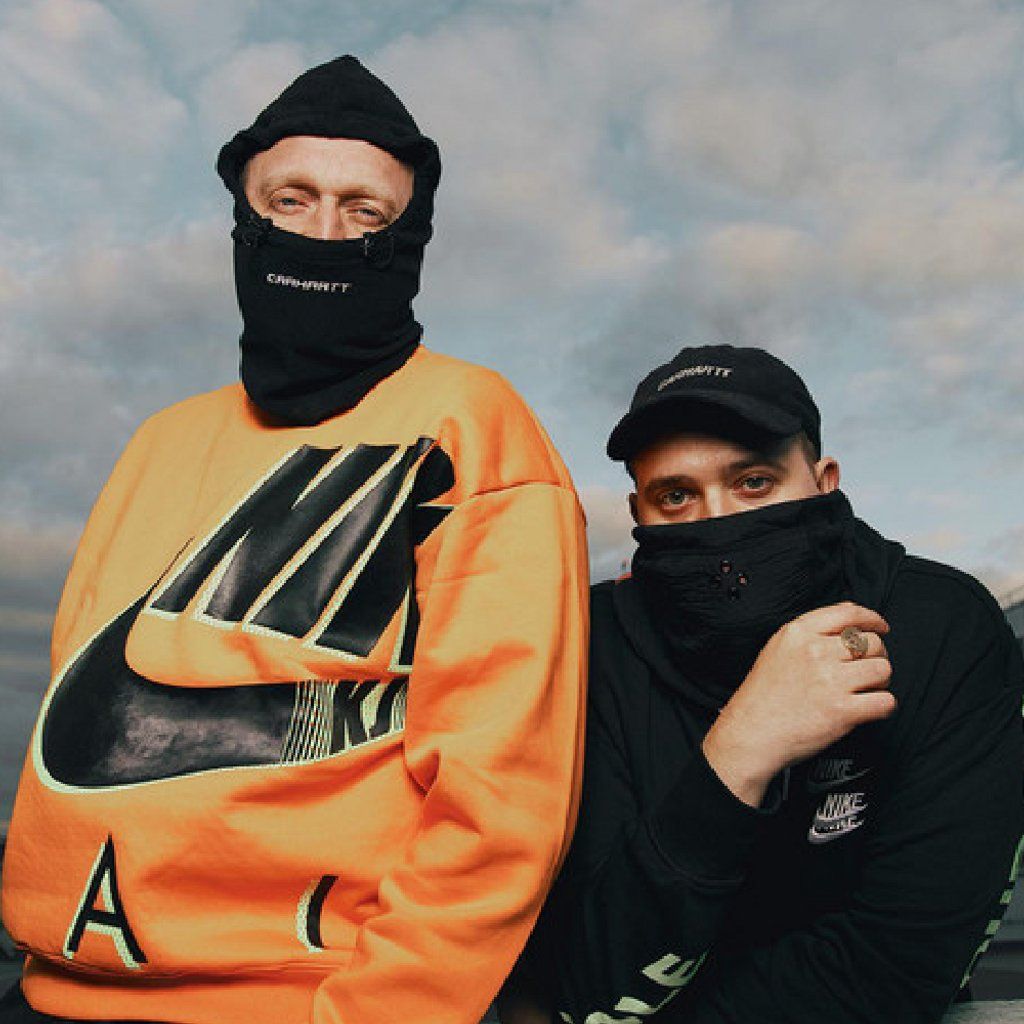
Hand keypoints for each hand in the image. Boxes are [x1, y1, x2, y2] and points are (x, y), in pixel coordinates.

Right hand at [702, 602, 894, 806]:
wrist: (751, 733)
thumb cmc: (763, 695)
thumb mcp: (778, 648)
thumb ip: (811, 632)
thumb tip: (849, 619)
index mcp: (799, 633)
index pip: (849, 613)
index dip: (872, 619)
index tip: (880, 627)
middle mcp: (816, 652)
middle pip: (872, 642)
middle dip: (876, 655)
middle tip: (867, 669)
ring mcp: (830, 680)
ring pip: (883, 669)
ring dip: (880, 681)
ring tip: (865, 690)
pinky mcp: (842, 710)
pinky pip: (885, 701)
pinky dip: (883, 706)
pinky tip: (867, 708)